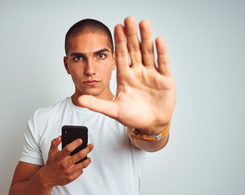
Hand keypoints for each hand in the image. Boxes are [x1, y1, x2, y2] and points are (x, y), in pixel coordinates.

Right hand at [43, 136, 92, 186]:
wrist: (48, 177)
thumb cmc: (51, 163)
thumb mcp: (51, 152)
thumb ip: (55, 142)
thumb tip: (61, 137)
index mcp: (59, 157)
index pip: (68, 148)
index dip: (75, 143)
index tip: (81, 140)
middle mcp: (64, 164)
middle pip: (79, 155)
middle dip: (87, 149)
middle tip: (91, 145)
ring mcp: (68, 172)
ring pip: (83, 164)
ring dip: (87, 160)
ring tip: (88, 157)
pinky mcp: (71, 178)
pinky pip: (80, 171)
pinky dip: (82, 167)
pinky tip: (81, 165)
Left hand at [79, 17, 175, 133]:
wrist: (150, 125)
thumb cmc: (132, 117)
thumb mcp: (113, 111)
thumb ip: (97, 105)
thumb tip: (79, 100)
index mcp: (125, 77)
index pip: (121, 56)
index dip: (119, 42)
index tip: (116, 27)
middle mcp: (138, 72)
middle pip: (134, 50)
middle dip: (131, 35)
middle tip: (128, 19)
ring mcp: (151, 74)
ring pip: (148, 52)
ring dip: (146, 38)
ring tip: (143, 23)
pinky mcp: (165, 79)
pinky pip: (162, 63)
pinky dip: (161, 52)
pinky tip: (158, 40)